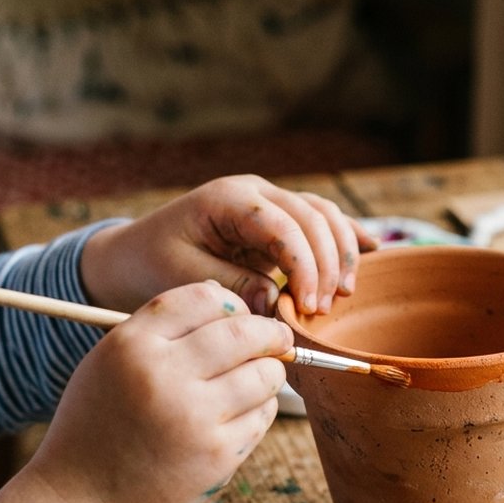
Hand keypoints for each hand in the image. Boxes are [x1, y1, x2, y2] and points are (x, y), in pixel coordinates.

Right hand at [0, 281, 290, 502]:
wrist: (84, 500)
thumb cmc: (101, 424)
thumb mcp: (110, 363)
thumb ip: (161, 331)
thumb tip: (236, 306)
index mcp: (132, 345)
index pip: (205, 298)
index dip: (232, 304)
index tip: (240, 315)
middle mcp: (164, 375)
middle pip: (245, 332)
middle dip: (271, 333)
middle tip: (278, 340)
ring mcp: (195, 416)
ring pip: (265, 374)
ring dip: (270, 372)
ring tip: (259, 377)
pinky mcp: (218, 453)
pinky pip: (262, 415)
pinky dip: (260, 408)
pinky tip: (241, 412)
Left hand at [79, 175, 378, 316]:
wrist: (131, 256)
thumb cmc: (150, 265)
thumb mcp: (181, 279)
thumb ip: (230, 286)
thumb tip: (274, 301)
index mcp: (228, 199)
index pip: (284, 226)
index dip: (305, 267)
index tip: (309, 307)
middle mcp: (255, 194)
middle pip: (313, 217)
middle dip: (328, 264)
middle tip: (325, 309)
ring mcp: (270, 204)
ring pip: (324, 216)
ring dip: (341, 254)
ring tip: (342, 295)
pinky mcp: (279, 222)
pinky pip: (322, 221)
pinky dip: (346, 236)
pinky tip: (372, 250)